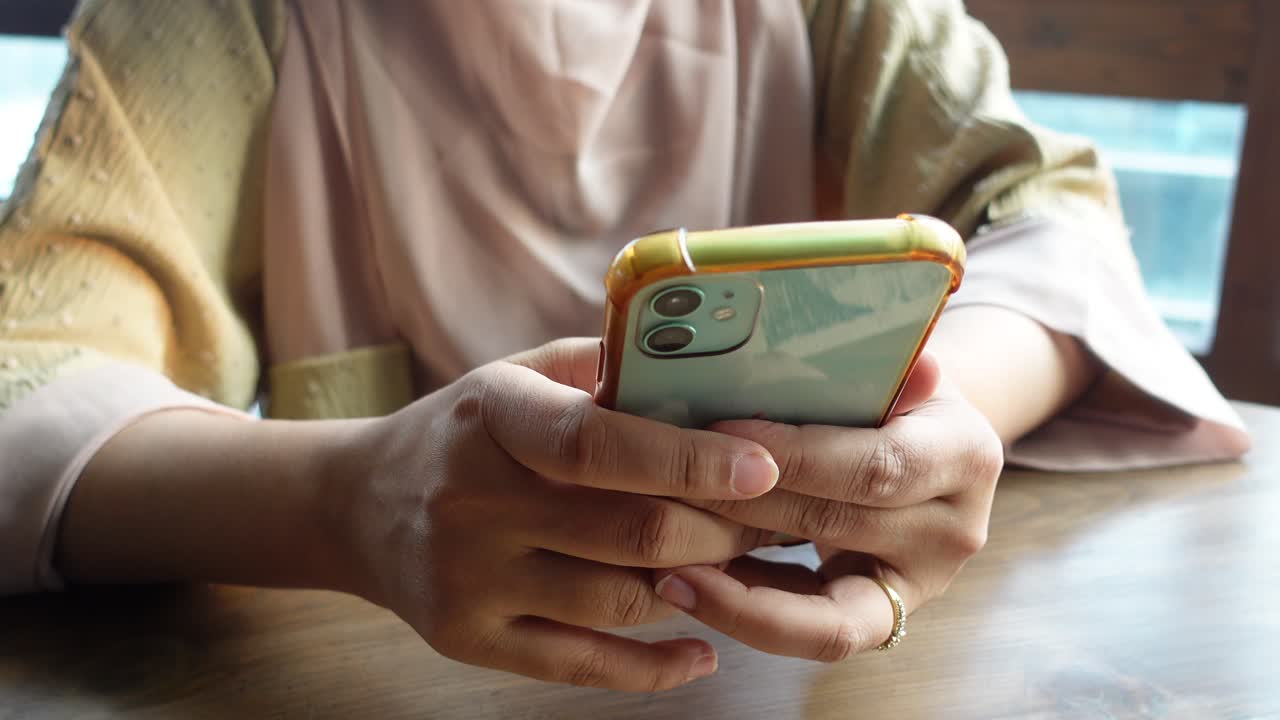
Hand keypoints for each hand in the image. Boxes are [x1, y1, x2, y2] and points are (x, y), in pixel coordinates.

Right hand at [330, 339, 780, 690]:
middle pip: (629, 533)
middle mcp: (472, 502)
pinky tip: (702, 648)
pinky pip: (582, 665)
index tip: (763, 466)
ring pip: (618, 602)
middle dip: (722, 531)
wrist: (356, 505)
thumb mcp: (516, 375)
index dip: (688, 458)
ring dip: (699, 588)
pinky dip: (654, 664)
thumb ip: (602, 370)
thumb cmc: (463, 431)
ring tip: (744, 568)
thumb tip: (707, 373)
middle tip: (774, 521)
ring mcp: (468, 580)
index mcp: (491, 419)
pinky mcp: (469, 640)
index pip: (597, 443)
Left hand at [657, 351, 1002, 660]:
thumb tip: (840, 339)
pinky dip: (749, 615)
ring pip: (825, 607)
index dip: (796, 457)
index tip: (717, 436)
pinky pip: (815, 636)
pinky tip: (686, 588)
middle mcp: (955, 529)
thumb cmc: (889, 395)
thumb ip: (867, 364)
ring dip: (736, 585)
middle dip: (744, 512)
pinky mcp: (886, 621)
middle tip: (663, 496)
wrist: (929, 447)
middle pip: (838, 526)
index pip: (876, 465)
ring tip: (664, 566)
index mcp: (963, 453)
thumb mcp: (889, 368)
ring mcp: (923, 585)